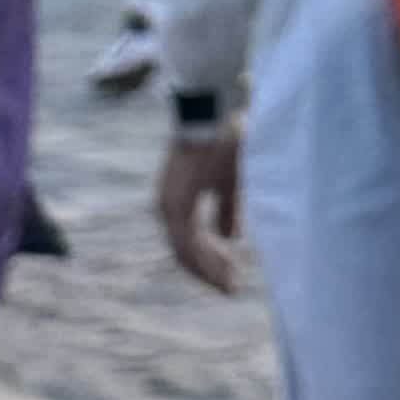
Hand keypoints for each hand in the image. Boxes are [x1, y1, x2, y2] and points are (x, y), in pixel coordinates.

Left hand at [157, 129, 241, 293]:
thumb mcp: (230, 181)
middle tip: (232, 289)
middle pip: (185, 254)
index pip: (190, 244)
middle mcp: (167, 209)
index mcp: (179, 203)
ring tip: (230, 284)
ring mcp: (169, 206)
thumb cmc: (223, 139)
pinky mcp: (177, 203)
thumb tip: (231, 237)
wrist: (213, 110)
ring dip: (209, 269)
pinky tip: (224, 266)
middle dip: (210, 272)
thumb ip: (229, 209)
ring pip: (185, 252)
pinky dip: (207, 256)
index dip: (210, 263)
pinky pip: (189, 241)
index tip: (231, 277)